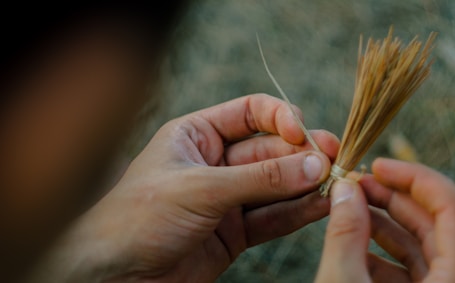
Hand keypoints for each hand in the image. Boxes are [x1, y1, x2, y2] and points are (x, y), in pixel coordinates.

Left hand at [29, 94, 338, 282]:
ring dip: (305, 183)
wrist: (115, 275)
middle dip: (300, 155)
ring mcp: (227, 199)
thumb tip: (313, 164)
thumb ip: (259, 178)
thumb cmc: (139, 218)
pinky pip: (272, 217)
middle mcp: (215, 163)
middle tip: (331, 159)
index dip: (279, 117)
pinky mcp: (234, 232)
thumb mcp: (200, 188)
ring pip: (276, 185)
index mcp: (197, 135)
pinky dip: (297, 212)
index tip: (301, 132)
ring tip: (336, 182)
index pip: (249, 113)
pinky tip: (321, 206)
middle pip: (269, 150)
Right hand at [315, 158, 454, 282]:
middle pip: (437, 222)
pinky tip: (353, 242)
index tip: (378, 166)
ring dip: (384, 220)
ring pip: (423, 245)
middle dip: (393, 196)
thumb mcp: (342, 282)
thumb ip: (345, 233)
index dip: (415, 178)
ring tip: (349, 206)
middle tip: (356, 182)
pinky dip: (382, 251)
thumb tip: (345, 189)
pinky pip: (412, 268)